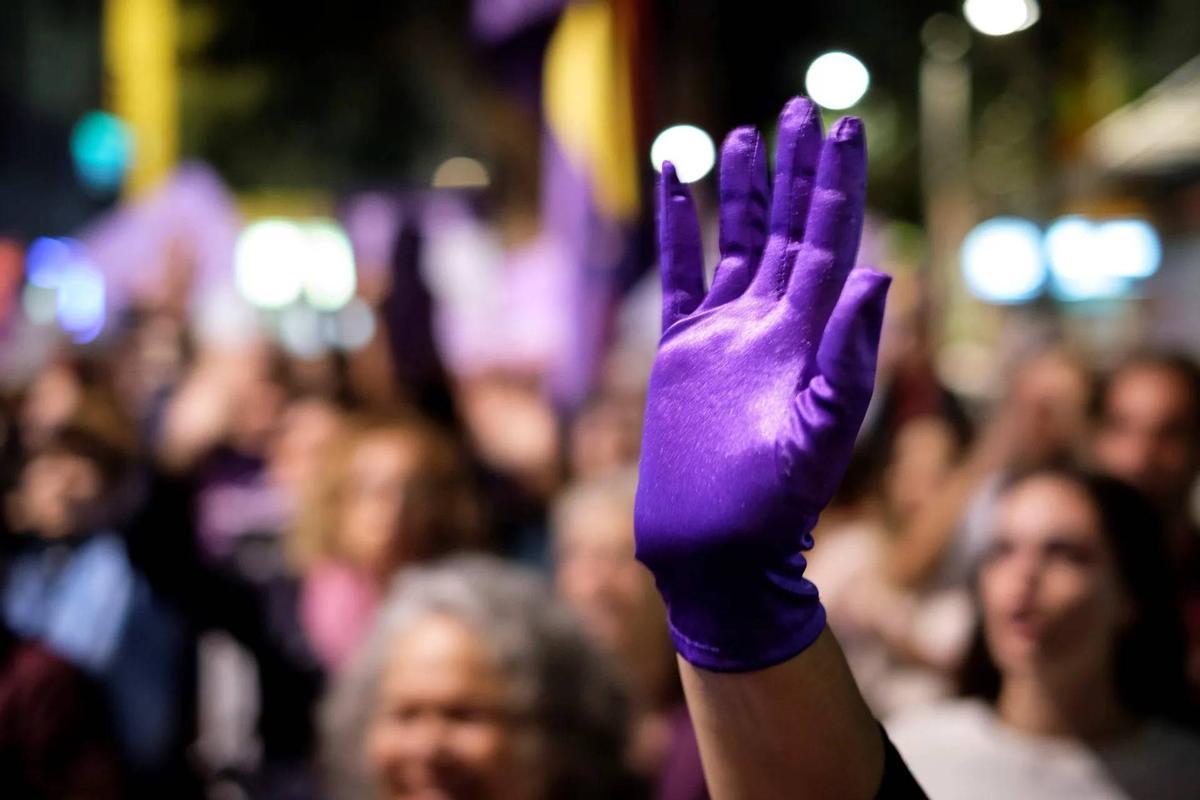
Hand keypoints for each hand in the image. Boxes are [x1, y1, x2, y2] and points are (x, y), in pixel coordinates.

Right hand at [634, 97, 890, 671]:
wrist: (714, 548)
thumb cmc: (772, 509)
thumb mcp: (821, 435)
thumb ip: (848, 357)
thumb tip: (879, 271)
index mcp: (810, 337)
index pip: (831, 241)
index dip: (838, 183)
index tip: (845, 127)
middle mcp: (771, 324)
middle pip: (790, 227)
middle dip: (798, 168)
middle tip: (804, 106)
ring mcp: (725, 334)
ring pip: (737, 242)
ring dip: (744, 189)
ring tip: (744, 134)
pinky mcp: (681, 351)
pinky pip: (680, 276)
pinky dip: (677, 228)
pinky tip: (676, 184)